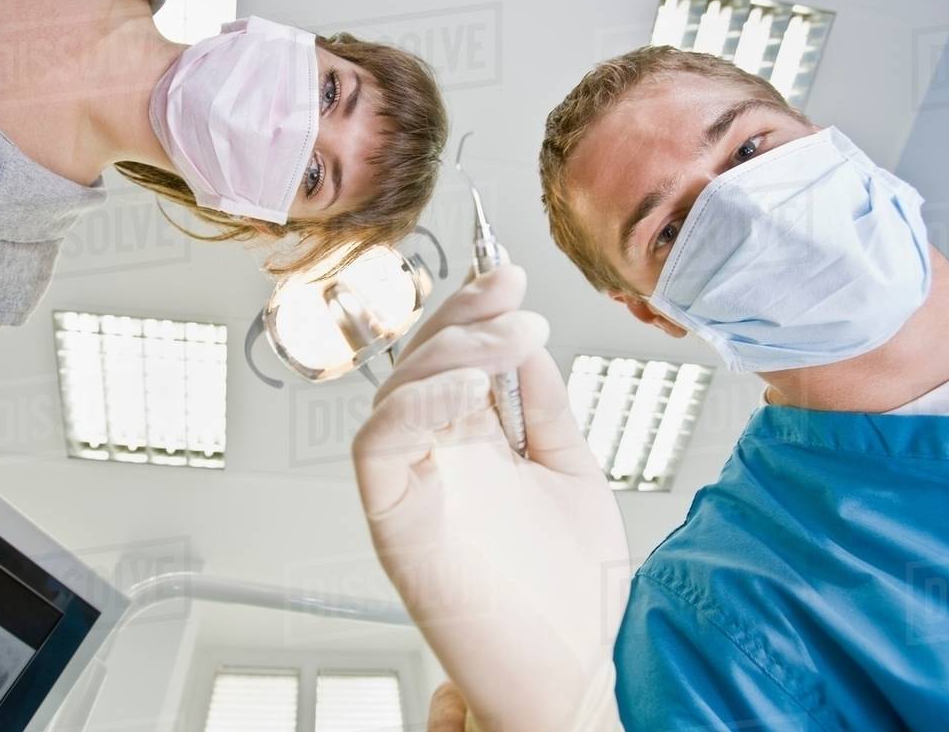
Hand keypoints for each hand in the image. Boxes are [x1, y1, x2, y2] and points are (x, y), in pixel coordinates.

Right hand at [352, 265, 629, 731]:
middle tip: (511, 296)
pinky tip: (465, 388)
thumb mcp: (573, 472)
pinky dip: (411, 406)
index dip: (476, 310)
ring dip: (446, 351)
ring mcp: (415, 486)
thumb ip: (546, 407)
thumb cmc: (572, 591)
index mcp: (476, 445)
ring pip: (393, 393)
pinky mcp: (395, 519)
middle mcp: (439, 459)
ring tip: (506, 340)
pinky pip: (375, 447)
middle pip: (420, 364)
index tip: (513, 276)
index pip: (457, 358)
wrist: (572, 673)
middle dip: (463, 317)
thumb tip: (526, 338)